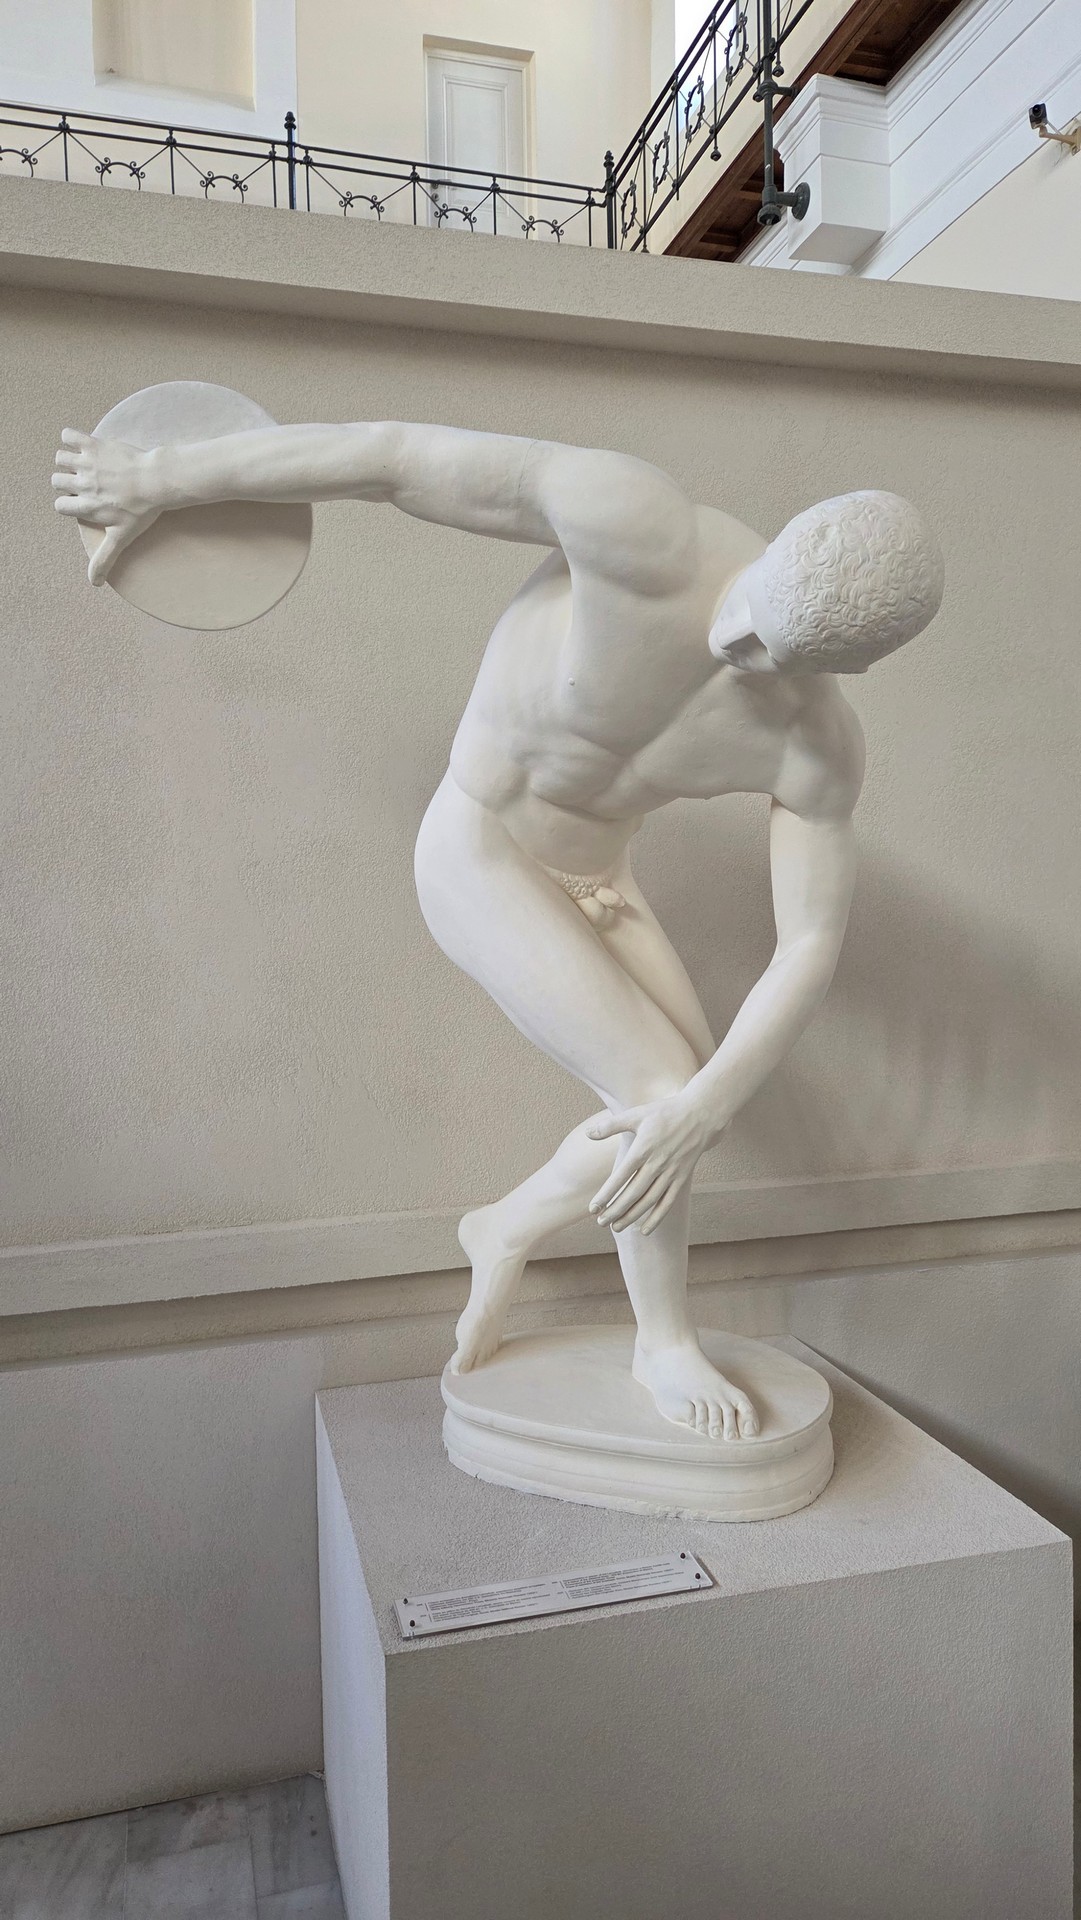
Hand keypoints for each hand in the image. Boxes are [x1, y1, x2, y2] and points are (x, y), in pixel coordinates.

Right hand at [51, 429, 162, 584]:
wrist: (158, 481)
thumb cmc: (142, 511)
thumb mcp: (122, 538)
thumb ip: (104, 559)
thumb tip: (94, 583)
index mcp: (87, 506)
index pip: (60, 506)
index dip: (69, 504)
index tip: (84, 502)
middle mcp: (83, 485)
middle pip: (57, 481)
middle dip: (67, 482)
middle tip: (88, 483)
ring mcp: (87, 464)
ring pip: (61, 459)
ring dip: (68, 461)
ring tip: (85, 465)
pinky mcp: (94, 445)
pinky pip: (69, 436)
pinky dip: (70, 438)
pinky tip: (81, 444)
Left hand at [586, 1091, 718, 1234]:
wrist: (701, 1115)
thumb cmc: (665, 1113)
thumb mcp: (636, 1114)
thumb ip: (611, 1125)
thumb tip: (587, 1134)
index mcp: (643, 1149)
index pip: (620, 1177)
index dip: (606, 1194)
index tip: (593, 1208)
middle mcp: (657, 1164)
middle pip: (633, 1194)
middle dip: (615, 1210)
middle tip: (601, 1223)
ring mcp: (671, 1172)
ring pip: (649, 1201)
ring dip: (632, 1216)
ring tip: (616, 1227)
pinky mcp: (682, 1178)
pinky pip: (668, 1202)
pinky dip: (656, 1217)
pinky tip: (644, 1230)